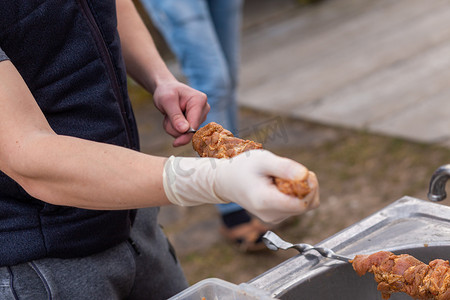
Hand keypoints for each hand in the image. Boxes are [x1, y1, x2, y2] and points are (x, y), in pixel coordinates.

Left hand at [153, 80, 209, 146]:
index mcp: (199, 101)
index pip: (194, 124)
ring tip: (170, 114)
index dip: (185, 135)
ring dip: (174, 127)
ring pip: (186, 133)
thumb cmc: (166, 91)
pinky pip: (184, 133)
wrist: (166, 89)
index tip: (176, 143)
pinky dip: (175, 129)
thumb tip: (184, 130)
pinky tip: (173, 118)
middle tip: (167, 115)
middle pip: (191, 131)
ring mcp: (200, 116)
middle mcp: (204, 109)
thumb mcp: (167, 101)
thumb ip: (175, 116)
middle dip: (175, 128)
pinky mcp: (196, 122)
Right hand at [163, 150, 319, 223]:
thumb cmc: (243, 168)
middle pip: (306, 205)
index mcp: (266, 202)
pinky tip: (284, 184)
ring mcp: (274, 219)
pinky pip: (298, 207)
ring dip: (302, 190)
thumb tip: (305, 175)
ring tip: (284, 177)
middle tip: (294, 171)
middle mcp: (271, 215)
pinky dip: (297, 194)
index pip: (302, 204)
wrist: (227, 182)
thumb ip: (284, 167)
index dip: (310, 187)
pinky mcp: (277, 218)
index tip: (305, 172)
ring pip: (305, 206)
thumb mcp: (263, 160)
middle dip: (308, 186)